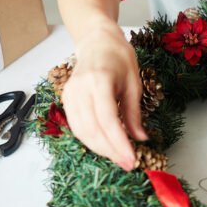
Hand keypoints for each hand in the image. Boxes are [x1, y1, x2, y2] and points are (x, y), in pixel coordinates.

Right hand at [61, 22, 145, 169]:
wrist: (97, 41)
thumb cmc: (119, 58)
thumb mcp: (134, 84)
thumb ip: (134, 113)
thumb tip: (140, 138)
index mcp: (99, 81)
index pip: (107, 119)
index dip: (119, 143)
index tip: (131, 159)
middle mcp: (80, 88)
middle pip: (92, 128)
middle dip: (110, 151)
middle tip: (128, 164)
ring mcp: (70, 94)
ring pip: (81, 130)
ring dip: (100, 148)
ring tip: (118, 159)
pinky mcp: (66, 99)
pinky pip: (76, 125)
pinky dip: (90, 139)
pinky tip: (105, 147)